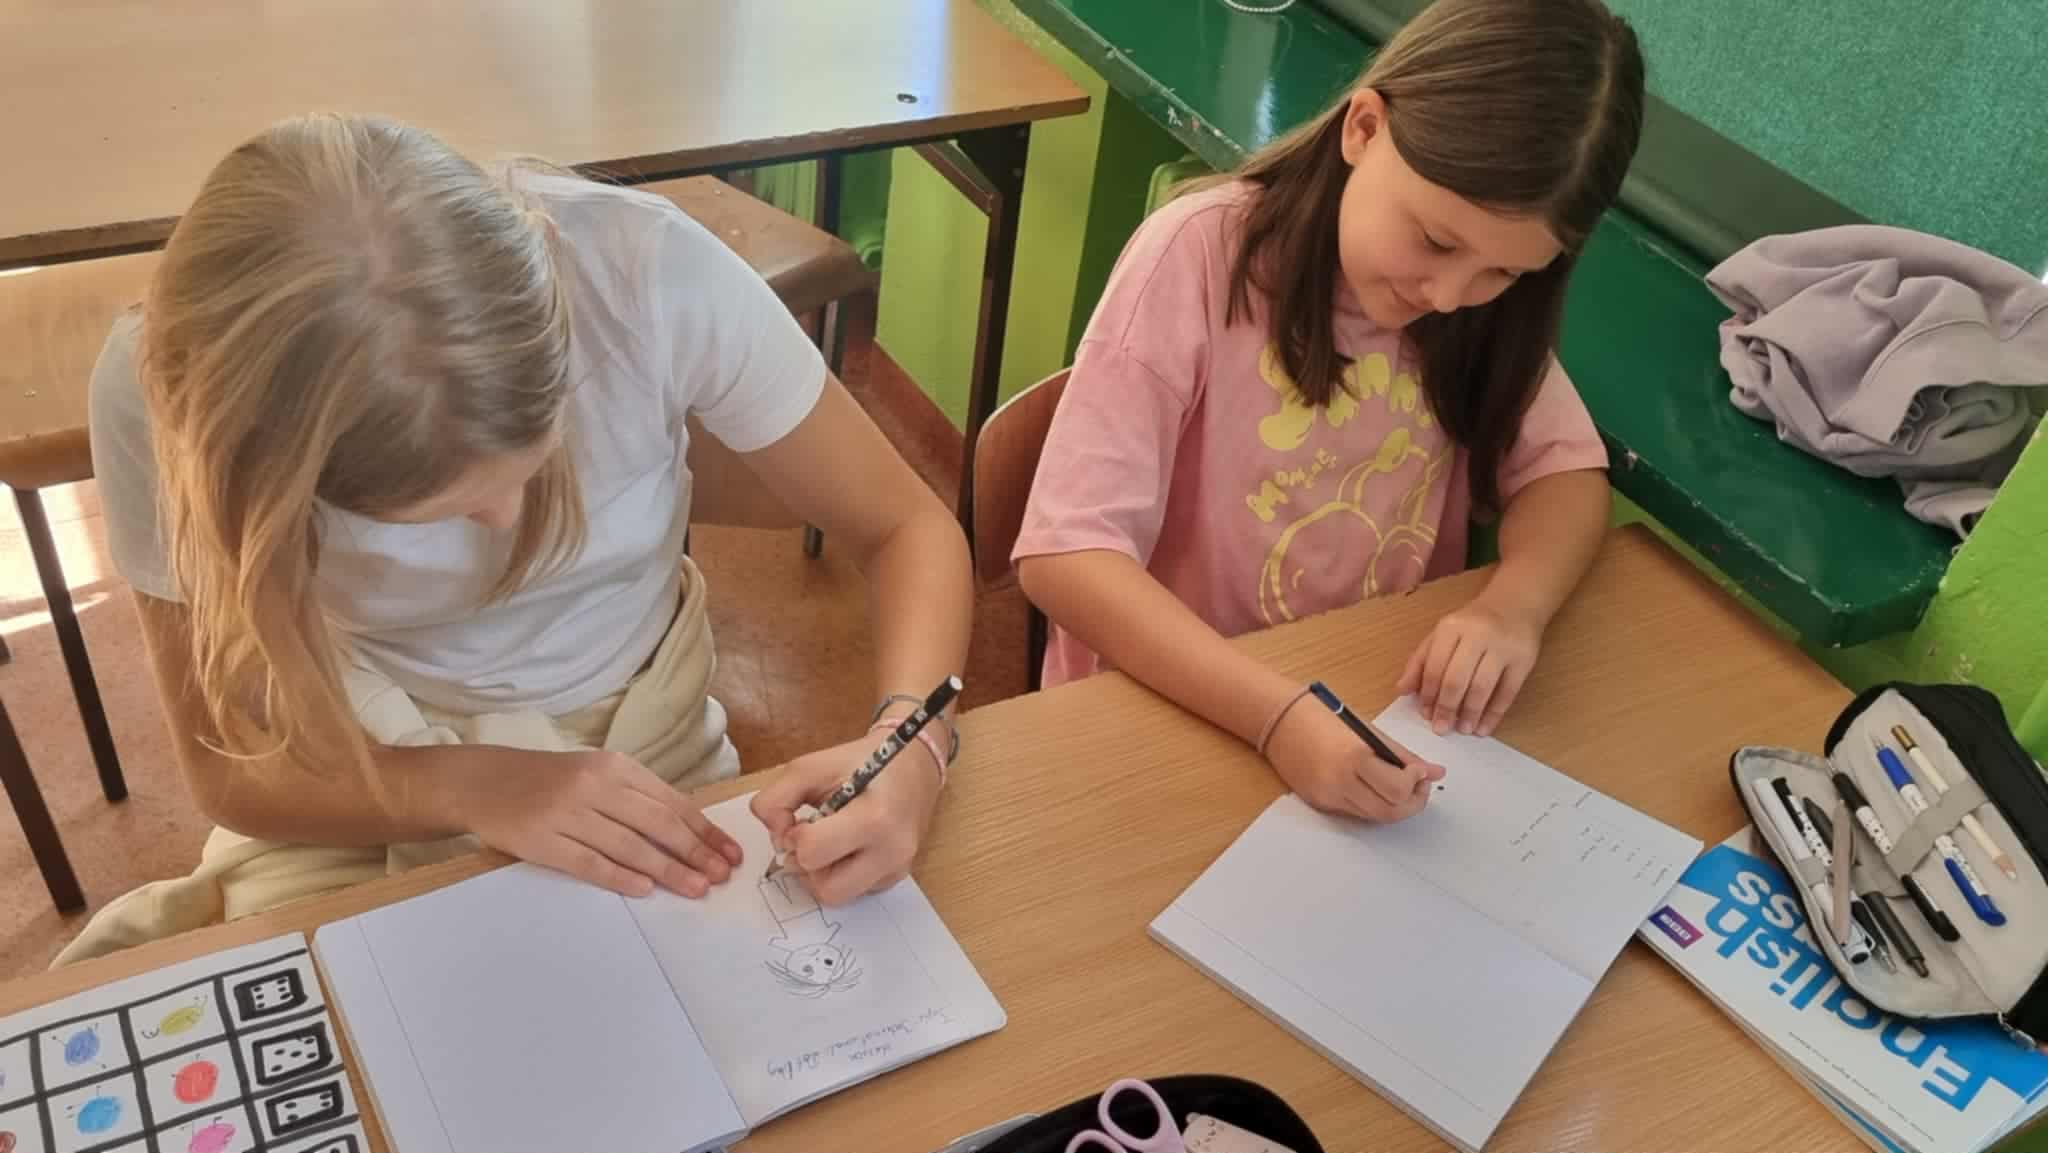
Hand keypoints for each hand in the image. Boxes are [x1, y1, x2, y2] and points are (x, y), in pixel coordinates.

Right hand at [447, 747, 741, 898]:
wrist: (484, 782)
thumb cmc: (550, 781)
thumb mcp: (596, 774)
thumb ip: (636, 797)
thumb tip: (689, 832)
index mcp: (614, 767)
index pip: (671, 802)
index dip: (705, 830)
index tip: (730, 852)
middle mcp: (594, 785)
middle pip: (657, 823)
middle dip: (696, 852)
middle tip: (721, 876)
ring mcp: (567, 813)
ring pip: (629, 845)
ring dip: (668, 870)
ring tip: (696, 888)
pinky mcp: (542, 840)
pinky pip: (589, 862)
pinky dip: (619, 876)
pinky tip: (645, 890)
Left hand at [751, 730, 944, 904]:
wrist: (913, 764)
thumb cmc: (862, 761)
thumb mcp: (811, 766)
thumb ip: (776, 799)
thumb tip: (775, 837)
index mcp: (875, 817)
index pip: (813, 853)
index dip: (796, 837)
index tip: (803, 819)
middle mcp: (892, 850)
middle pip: (826, 889)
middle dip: (808, 864)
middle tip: (811, 836)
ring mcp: (897, 868)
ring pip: (838, 896)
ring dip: (821, 873)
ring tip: (827, 840)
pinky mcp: (896, 877)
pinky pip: (853, 891)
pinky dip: (839, 873)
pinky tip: (846, 845)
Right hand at [1265, 700, 1443, 821]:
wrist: (1277, 719)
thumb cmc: (1321, 715)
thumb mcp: (1368, 730)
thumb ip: (1402, 755)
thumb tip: (1434, 772)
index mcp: (1355, 757)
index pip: (1399, 790)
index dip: (1417, 784)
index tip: (1420, 772)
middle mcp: (1339, 782)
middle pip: (1390, 812)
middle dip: (1412, 802)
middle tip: (1418, 785)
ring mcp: (1327, 796)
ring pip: (1374, 816)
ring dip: (1393, 805)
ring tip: (1397, 784)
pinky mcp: (1319, 803)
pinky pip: (1355, 812)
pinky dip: (1371, 803)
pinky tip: (1371, 784)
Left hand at [1399, 593, 1543, 736]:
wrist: (1514, 605)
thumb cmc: (1471, 624)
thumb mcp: (1442, 634)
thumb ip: (1420, 660)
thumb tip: (1402, 690)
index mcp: (1451, 627)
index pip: (1435, 666)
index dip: (1428, 693)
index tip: (1425, 714)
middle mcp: (1478, 634)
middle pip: (1457, 678)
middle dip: (1447, 707)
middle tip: (1441, 728)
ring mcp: (1503, 647)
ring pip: (1482, 687)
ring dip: (1470, 713)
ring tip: (1462, 730)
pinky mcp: (1524, 660)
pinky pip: (1508, 692)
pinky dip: (1494, 714)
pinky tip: (1484, 728)